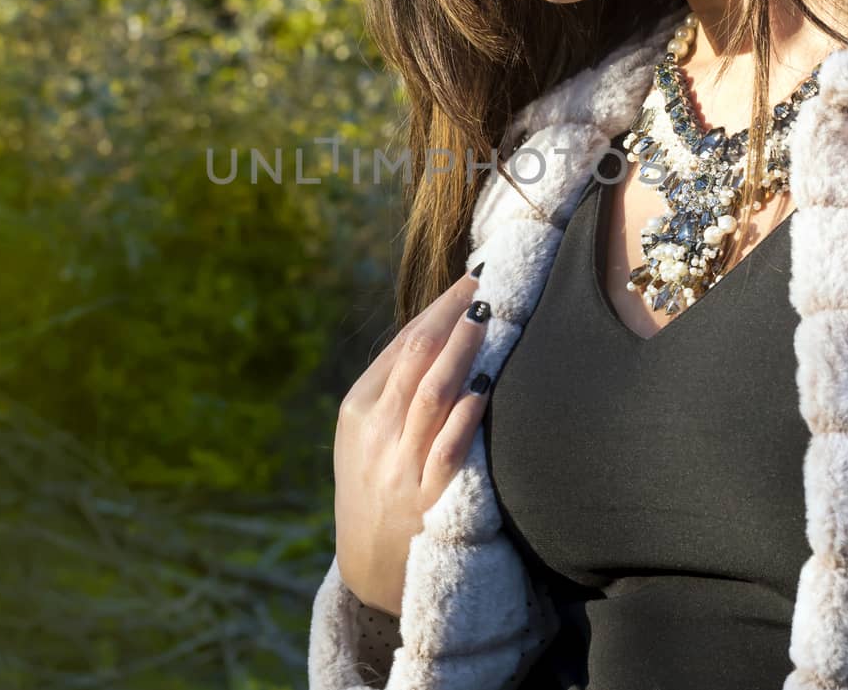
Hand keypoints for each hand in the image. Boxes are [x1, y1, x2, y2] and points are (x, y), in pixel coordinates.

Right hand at [333, 269, 493, 615]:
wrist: (370, 567)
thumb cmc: (375, 488)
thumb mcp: (364, 437)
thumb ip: (393, 390)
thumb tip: (440, 331)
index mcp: (358, 410)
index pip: (401, 345)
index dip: (439, 309)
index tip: (471, 280)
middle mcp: (376, 433)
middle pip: (416, 358)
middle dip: (453, 315)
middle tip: (488, 281)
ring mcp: (400, 466)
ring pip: (432, 394)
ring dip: (462, 349)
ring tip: (488, 315)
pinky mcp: (427, 500)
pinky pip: (448, 448)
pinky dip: (466, 413)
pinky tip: (485, 384)